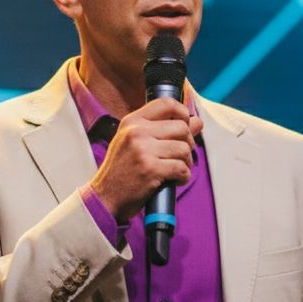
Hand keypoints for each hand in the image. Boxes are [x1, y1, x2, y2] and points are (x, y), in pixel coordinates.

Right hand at [89, 98, 202, 221]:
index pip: (166, 103)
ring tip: (176, 170)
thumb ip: (164, 130)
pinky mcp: (150, 170)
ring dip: (186, 162)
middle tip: (180, 156)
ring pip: (184, 149)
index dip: (183, 113)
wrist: (105, 198)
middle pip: (182, 127)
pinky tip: (174, 180)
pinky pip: (182, 168)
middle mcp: (136, 132)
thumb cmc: (122, 171)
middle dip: (188, 143)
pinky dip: (183, 176)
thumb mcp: (136, 143)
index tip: (186, 126)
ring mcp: (143, 150)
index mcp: (132, 122)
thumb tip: (197, 121)